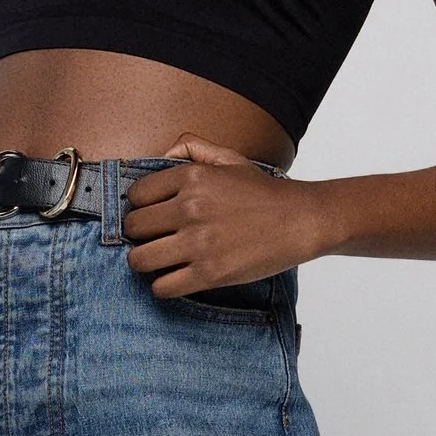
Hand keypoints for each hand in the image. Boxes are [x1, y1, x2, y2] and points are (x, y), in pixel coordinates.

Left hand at [120, 137, 332, 296]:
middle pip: (133, 228)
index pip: (137, 195)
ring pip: (140, 259)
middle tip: (154, 239)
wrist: (302, 221)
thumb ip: (193, 149)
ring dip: (145, 262)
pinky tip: (175, 278)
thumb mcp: (230, 158)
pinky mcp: (210, 274)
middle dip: (139, 235)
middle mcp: (191, 208)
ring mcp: (199, 243)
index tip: (152, 215)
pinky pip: (162, 287)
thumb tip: (159, 156)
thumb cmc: (264, 192)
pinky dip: (163, 286)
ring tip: (160, 261)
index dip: (140, 206)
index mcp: (192, 177)